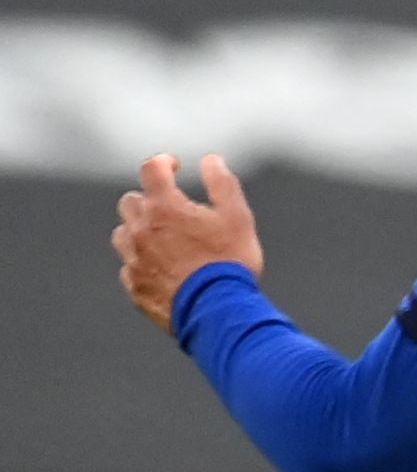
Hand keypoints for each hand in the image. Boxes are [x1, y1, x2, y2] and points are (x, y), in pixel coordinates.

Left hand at [113, 153, 261, 328]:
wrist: (216, 311)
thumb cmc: (230, 262)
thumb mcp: (238, 218)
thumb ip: (223, 184)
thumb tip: (211, 160)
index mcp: (165, 207)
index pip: (151, 169)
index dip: (163, 163)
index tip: (174, 168)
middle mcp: (141, 229)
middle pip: (131, 202)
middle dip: (149, 200)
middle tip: (172, 211)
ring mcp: (134, 258)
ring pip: (123, 233)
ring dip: (139, 230)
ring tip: (164, 241)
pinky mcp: (134, 285)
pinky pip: (129, 267)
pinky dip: (142, 262)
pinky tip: (163, 270)